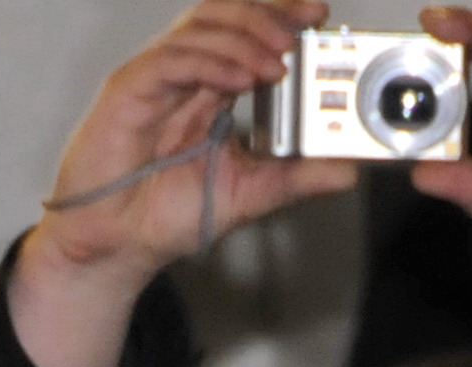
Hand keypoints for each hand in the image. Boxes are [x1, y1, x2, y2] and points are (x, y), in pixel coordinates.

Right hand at [12, 0, 358, 366]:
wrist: (120, 239)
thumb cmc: (172, 211)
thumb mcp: (255, 192)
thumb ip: (300, 177)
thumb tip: (351, 169)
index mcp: (213, 88)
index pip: (247, 33)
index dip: (280, 14)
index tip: (319, 13)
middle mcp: (185, 75)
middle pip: (223, 16)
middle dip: (267, 14)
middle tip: (303, 27)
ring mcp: (156, 79)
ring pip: (198, 30)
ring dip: (245, 38)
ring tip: (280, 60)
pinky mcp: (129, 92)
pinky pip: (170, 63)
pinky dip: (209, 64)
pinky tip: (242, 79)